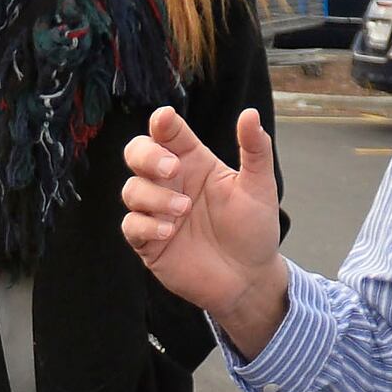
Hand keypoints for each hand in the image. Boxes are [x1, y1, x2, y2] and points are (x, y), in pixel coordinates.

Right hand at [119, 106, 288, 352]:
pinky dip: (146, 224)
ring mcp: (157, 212)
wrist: (249, 277)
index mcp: (194, 162)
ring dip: (154, 196)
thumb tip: (250, 113)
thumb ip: (255, 150)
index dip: (162, 123)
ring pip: (132, 189)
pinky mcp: (149, 242)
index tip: (165, 120)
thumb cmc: (254, 229)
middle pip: (136, 153)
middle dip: (146, 156)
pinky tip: (169, 231)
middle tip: (172, 169)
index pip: (168, 134)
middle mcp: (171, 183)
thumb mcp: (259, 187)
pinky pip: (131, 225)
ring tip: (183, 210)